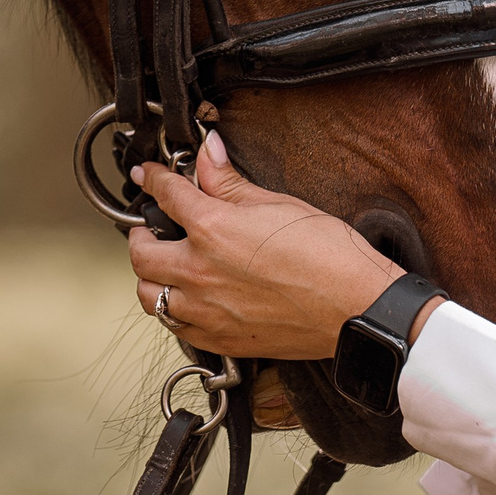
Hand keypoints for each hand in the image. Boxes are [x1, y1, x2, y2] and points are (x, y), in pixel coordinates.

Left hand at [126, 131, 405, 359]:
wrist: (356, 307)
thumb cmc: (327, 255)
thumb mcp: (277, 203)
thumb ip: (230, 182)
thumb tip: (208, 154)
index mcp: (212, 230)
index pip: (165, 196)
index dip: (152, 180)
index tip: (147, 176)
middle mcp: (200, 272)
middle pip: (141, 254)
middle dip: (139, 235)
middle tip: (148, 226)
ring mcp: (207, 311)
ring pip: (149, 296)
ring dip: (149, 277)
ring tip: (162, 265)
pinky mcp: (221, 340)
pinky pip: (175, 327)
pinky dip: (171, 311)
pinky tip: (184, 300)